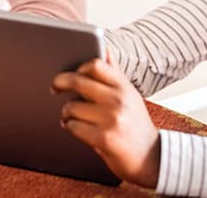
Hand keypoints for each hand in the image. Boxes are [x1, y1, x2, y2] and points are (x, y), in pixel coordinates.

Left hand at [52, 57, 160, 187]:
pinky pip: (74, 126)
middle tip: (54, 87)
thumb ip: (115, 74)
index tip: (72, 73)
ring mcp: (112, 119)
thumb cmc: (136, 125)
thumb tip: (105, 48)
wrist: (152, 158)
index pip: (96, 64)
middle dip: (61, 82)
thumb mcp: (131, 96)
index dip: (79, 67)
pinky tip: (74, 127)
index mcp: (124, 87)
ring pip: (72, 106)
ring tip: (69, 115)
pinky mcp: (104, 139)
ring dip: (66, 112)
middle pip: (79, 81)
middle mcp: (119, 100)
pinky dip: (70, 126)